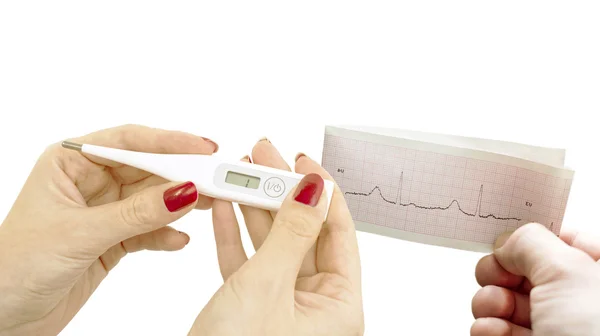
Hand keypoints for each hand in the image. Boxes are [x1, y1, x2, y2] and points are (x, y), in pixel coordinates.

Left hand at [0, 124, 217, 334]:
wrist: (1, 318)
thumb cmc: (14, 267)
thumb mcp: (79, 234)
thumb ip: (135, 215)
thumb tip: (183, 193)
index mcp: (70, 163)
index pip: (128, 141)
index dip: (167, 142)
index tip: (201, 149)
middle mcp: (90, 182)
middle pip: (147, 169)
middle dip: (181, 175)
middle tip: (215, 178)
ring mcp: (105, 211)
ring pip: (152, 199)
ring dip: (179, 204)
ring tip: (208, 206)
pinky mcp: (114, 239)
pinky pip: (149, 230)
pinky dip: (165, 235)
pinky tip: (178, 239)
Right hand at [188, 139, 363, 334]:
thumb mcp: (267, 287)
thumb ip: (291, 234)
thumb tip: (314, 190)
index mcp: (338, 306)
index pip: (338, 233)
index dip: (322, 192)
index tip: (304, 161)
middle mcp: (316, 307)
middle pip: (303, 234)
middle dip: (281, 193)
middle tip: (265, 158)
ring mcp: (283, 308)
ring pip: (273, 246)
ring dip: (255, 210)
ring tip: (241, 175)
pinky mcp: (253, 311)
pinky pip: (248, 266)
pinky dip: (235, 238)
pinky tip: (224, 210)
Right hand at [471, 223, 599, 334]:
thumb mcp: (567, 272)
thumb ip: (531, 243)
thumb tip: (506, 241)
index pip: (563, 240)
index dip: (531, 238)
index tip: (506, 237)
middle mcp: (580, 301)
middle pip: (524, 270)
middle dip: (500, 271)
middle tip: (499, 275)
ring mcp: (554, 328)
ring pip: (505, 300)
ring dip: (489, 300)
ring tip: (496, 307)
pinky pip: (495, 327)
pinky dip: (486, 326)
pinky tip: (491, 329)